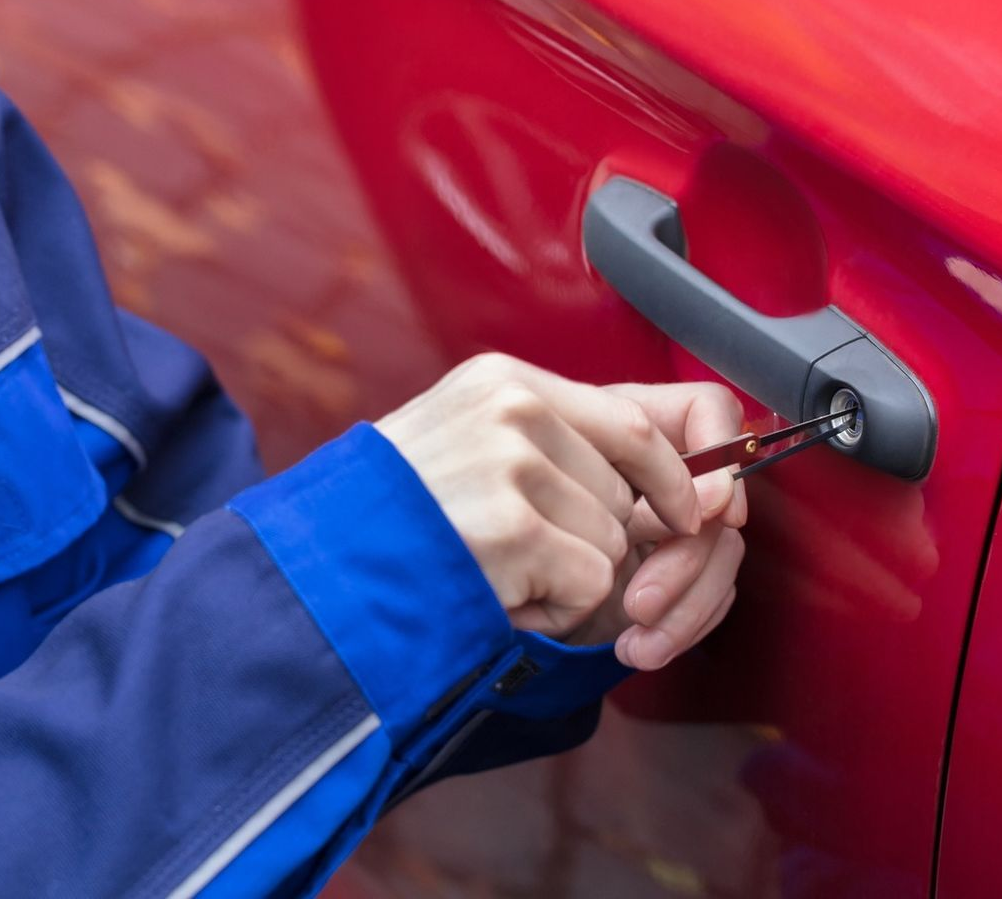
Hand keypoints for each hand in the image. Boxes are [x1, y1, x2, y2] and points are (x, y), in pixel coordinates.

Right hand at [375, 353, 745, 664]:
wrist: (316, 571)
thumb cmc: (391, 522)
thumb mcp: (465, 447)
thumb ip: (555, 449)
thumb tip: (682, 489)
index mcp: (503, 383)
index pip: (635, 421)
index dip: (673, 478)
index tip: (685, 514)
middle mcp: (512, 411)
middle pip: (625, 494)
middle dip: (593, 544)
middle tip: (519, 560)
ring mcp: (511, 467)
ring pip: (612, 543)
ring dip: (567, 581)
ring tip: (494, 573)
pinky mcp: (513, 530)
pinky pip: (589, 584)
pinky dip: (554, 612)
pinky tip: (497, 597)